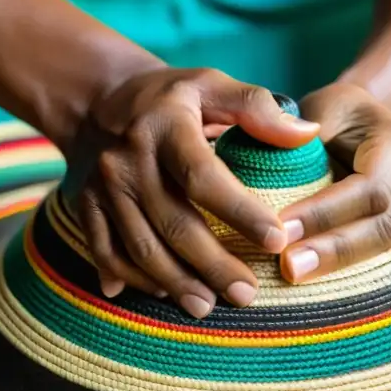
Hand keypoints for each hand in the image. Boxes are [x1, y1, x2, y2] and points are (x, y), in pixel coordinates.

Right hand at [64, 67, 318, 316]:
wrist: (96, 99)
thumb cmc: (171, 96)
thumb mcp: (212, 84)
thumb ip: (258, 108)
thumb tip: (306, 136)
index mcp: (165, 127)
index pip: (203, 176)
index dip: (240, 211)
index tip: (276, 241)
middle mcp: (127, 159)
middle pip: (173, 222)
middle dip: (211, 264)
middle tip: (246, 294)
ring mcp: (101, 186)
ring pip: (139, 245)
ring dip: (174, 281)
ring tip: (207, 306)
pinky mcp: (84, 206)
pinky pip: (105, 250)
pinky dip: (132, 278)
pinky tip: (162, 294)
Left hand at [277, 83, 390, 282]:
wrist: (363, 125)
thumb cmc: (335, 115)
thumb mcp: (319, 107)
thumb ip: (302, 133)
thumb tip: (279, 160)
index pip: (369, 187)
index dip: (327, 211)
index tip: (282, 226)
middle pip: (385, 225)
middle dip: (336, 250)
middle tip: (289, 267)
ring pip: (388, 246)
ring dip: (340, 264)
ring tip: (296, 275)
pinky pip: (385, 255)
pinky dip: (352, 268)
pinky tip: (320, 284)